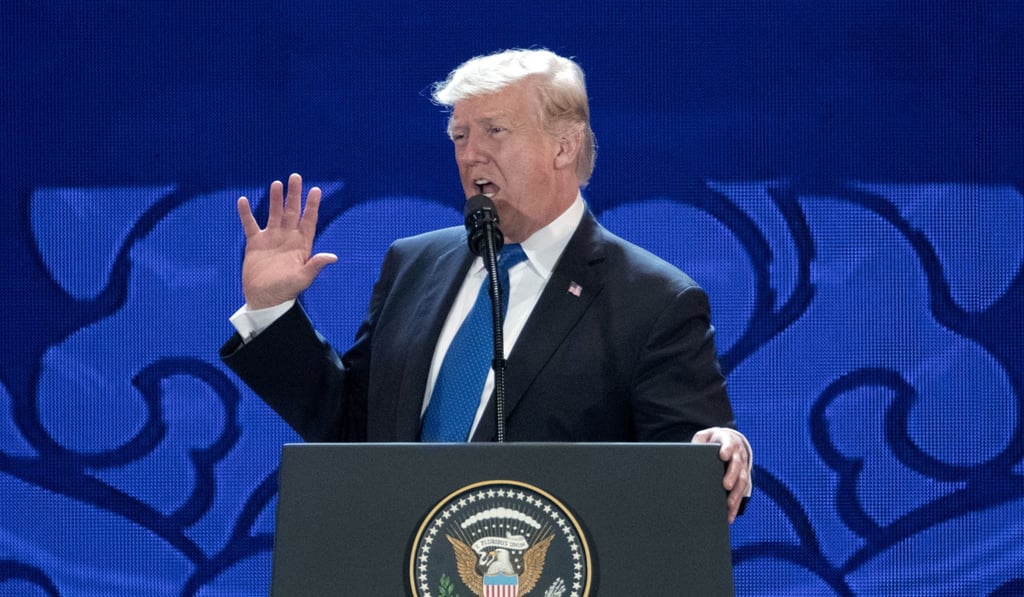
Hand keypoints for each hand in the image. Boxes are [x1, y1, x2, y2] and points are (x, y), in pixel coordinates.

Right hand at [237, 173, 337, 308]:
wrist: (264, 299)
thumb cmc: (286, 291)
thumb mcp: (303, 278)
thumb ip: (315, 265)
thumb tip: (332, 257)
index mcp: (301, 244)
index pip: (308, 220)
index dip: (312, 206)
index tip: (315, 190)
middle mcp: (287, 238)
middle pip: (292, 212)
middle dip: (294, 195)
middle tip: (295, 176)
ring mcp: (271, 239)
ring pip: (273, 214)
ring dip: (275, 199)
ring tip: (276, 183)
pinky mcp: (255, 243)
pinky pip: (250, 225)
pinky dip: (246, 213)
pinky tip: (243, 200)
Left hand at [692, 426, 751, 523]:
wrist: (730, 440)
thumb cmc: (714, 440)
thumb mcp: (705, 436)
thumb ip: (699, 441)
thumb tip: (690, 451)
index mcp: (729, 442)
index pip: (729, 445)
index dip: (727, 450)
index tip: (723, 455)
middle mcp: (739, 455)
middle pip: (738, 465)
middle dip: (732, 475)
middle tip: (726, 485)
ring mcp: (743, 468)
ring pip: (742, 481)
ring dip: (737, 493)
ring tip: (729, 504)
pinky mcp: (743, 480)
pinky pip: (742, 494)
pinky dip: (736, 505)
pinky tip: (729, 515)